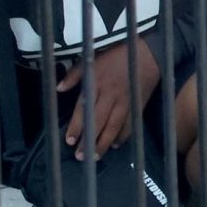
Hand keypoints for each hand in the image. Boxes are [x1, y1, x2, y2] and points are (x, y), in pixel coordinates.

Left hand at [59, 36, 163, 157]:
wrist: (147, 50)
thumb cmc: (115, 53)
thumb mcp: (91, 58)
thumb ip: (74, 75)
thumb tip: (58, 89)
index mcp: (96, 82)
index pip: (84, 109)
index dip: (76, 126)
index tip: (70, 140)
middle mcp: (110, 94)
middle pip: (98, 122)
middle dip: (89, 140)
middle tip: (81, 157)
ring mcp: (126, 101)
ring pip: (114, 126)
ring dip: (105, 143)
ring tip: (96, 156)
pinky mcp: (138, 104)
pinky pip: (130, 123)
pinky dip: (124, 135)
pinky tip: (116, 144)